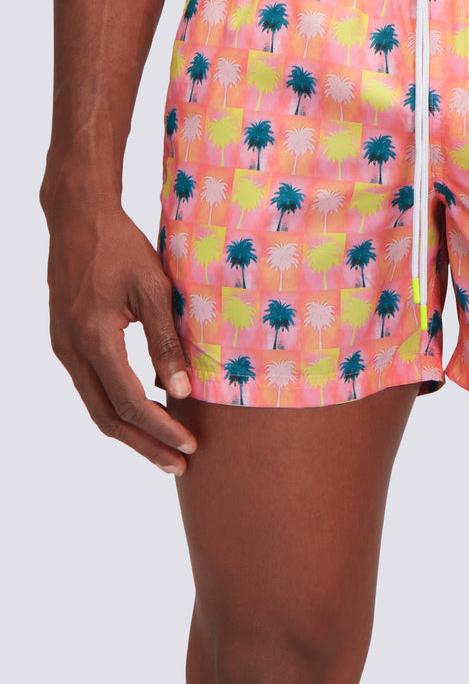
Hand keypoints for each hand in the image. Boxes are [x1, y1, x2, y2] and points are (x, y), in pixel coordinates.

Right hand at [44, 206, 197, 473]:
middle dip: (145, 445)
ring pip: (96, 406)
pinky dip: (118, 406)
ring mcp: (64, 347)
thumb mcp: (154, 290)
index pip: (129, 401)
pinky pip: (91, 387)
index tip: (190, 445)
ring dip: (131, 431)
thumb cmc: (121, 247)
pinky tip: (147, 410)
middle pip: (107, 417)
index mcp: (94, 338)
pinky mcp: (66, 342)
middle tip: (180, 464)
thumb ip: (167, 342)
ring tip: (166, 449)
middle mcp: (72, 350)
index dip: (160, 428)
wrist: (78, 218)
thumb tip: (183, 390)